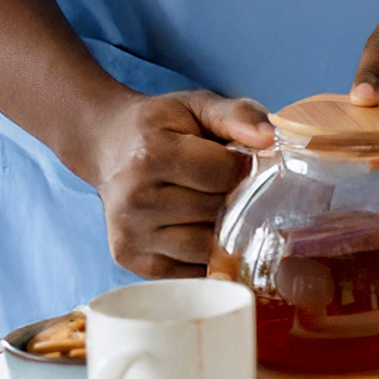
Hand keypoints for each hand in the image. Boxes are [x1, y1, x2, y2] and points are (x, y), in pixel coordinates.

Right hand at [81, 90, 273, 277]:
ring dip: (220, 230)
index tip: (238, 160)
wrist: (109, 145)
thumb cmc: (161, 127)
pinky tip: (197, 228)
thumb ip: (239, 116)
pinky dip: (204, 255)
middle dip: (232, 198)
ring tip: (209, 206)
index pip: (224, 175)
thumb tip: (270, 139)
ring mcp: (130, 235)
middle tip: (224, 184)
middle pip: (216, 212)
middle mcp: (135, 199)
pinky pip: (191, 271)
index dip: (243, 167)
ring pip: (207, 247)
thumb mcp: (198, 106)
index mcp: (151, 155)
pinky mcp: (130, 261)